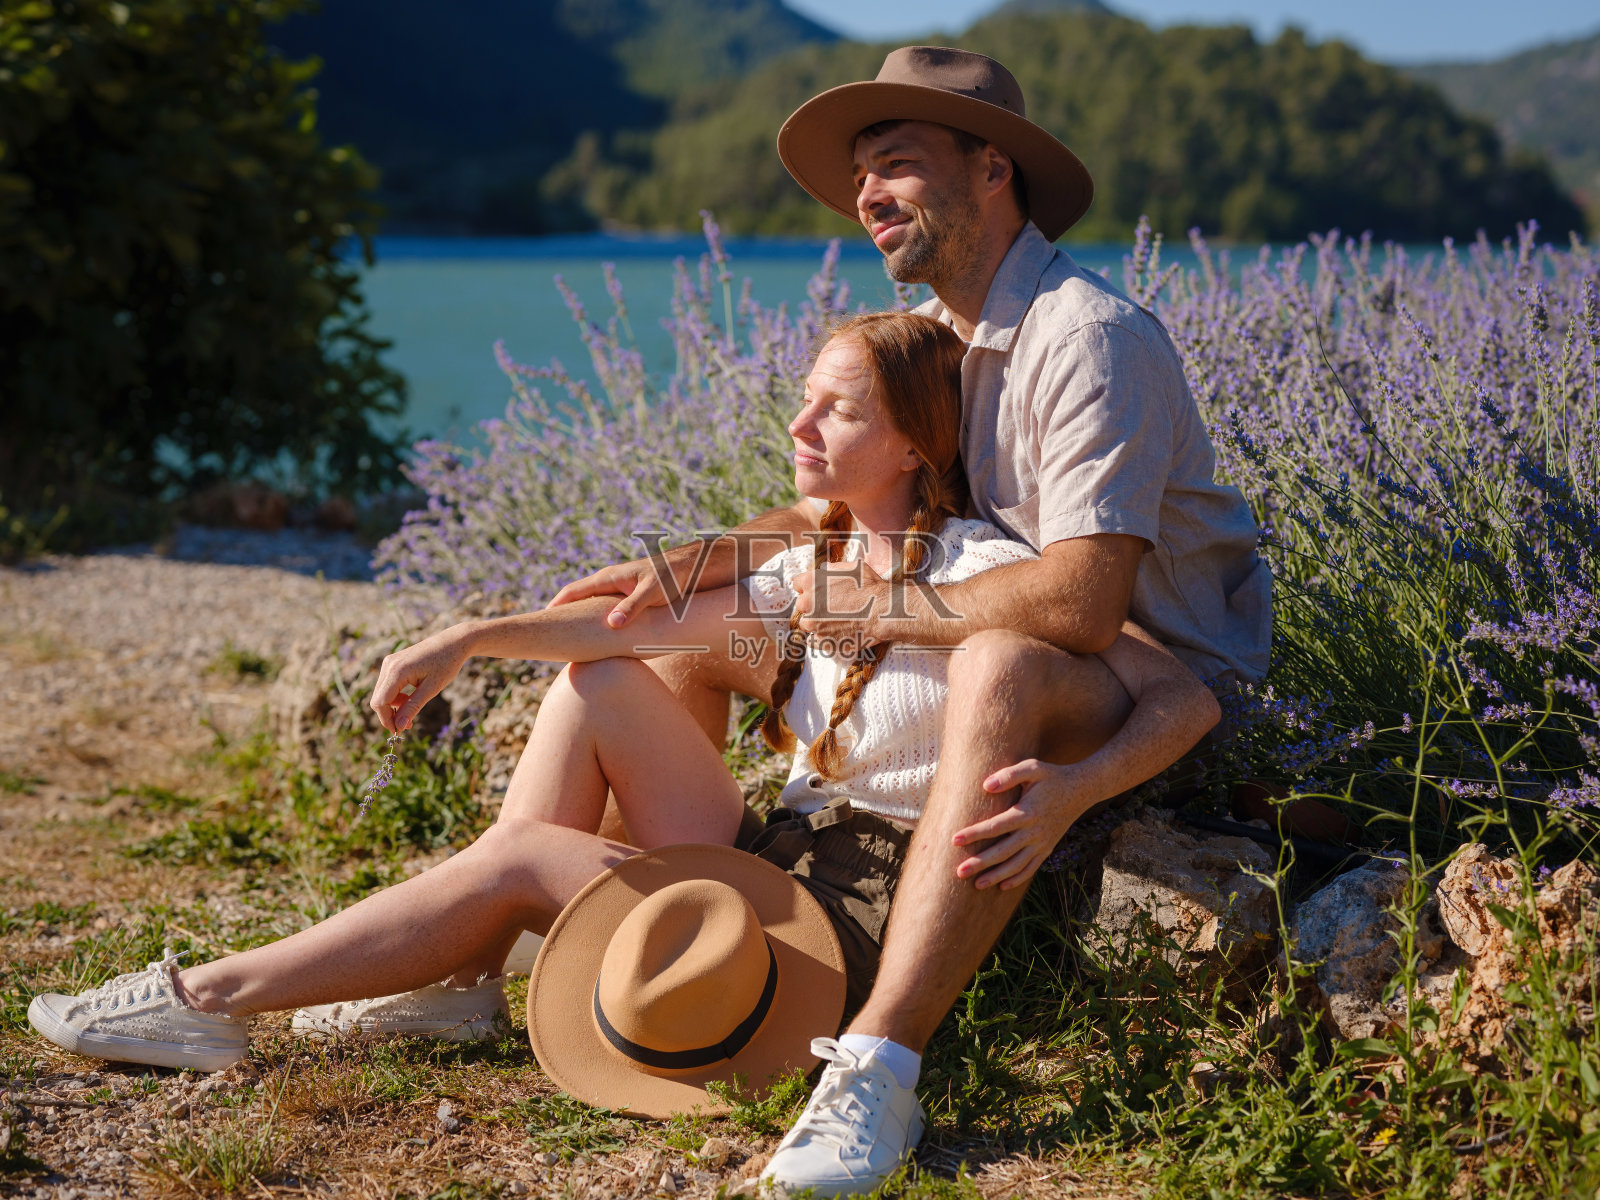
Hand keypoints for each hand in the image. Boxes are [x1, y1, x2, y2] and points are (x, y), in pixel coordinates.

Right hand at [370, 625, 474, 732]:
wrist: (453, 642)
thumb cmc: (446, 663)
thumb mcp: (432, 689)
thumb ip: (413, 707)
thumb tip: (399, 727)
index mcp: (397, 671)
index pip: (380, 702)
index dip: (386, 720)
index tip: (399, 732)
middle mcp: (389, 665)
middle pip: (378, 699)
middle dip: (390, 714)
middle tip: (408, 726)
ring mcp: (390, 662)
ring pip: (382, 693)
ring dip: (394, 706)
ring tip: (412, 710)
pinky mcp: (393, 663)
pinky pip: (388, 685)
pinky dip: (396, 696)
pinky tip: (410, 698)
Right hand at [546, 540, 712, 628]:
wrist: (696, 566)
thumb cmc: (675, 574)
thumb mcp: (654, 590)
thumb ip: (633, 606)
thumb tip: (612, 625)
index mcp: (608, 578)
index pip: (572, 592)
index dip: (555, 607)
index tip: (539, 623)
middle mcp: (610, 584)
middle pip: (578, 602)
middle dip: (564, 618)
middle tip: (548, 638)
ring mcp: (620, 592)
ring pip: (593, 610)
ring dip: (582, 623)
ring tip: (569, 644)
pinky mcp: (632, 600)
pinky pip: (608, 614)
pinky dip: (600, 626)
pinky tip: (601, 642)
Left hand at [793, 559, 887, 644]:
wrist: (882, 611)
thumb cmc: (869, 588)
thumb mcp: (852, 568)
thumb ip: (833, 569)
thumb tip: (825, 570)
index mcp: (811, 582)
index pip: (797, 583)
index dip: (808, 587)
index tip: (816, 591)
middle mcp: (807, 603)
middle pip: (801, 605)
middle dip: (812, 605)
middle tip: (829, 607)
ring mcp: (814, 624)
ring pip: (806, 624)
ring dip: (816, 623)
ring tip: (833, 622)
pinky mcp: (822, 641)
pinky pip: (813, 641)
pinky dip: (821, 638)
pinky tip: (832, 634)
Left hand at [951, 759, 1091, 889]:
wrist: (1081, 790)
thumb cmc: (1052, 776)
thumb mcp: (1032, 767)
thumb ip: (1009, 775)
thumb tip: (986, 786)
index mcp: (1027, 812)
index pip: (996, 826)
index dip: (975, 834)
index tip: (954, 840)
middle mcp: (1034, 831)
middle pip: (1003, 851)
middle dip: (980, 863)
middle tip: (958, 872)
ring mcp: (1042, 843)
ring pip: (1016, 865)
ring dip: (996, 876)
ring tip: (976, 884)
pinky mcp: (1047, 848)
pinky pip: (1031, 868)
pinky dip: (1017, 878)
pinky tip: (1002, 886)